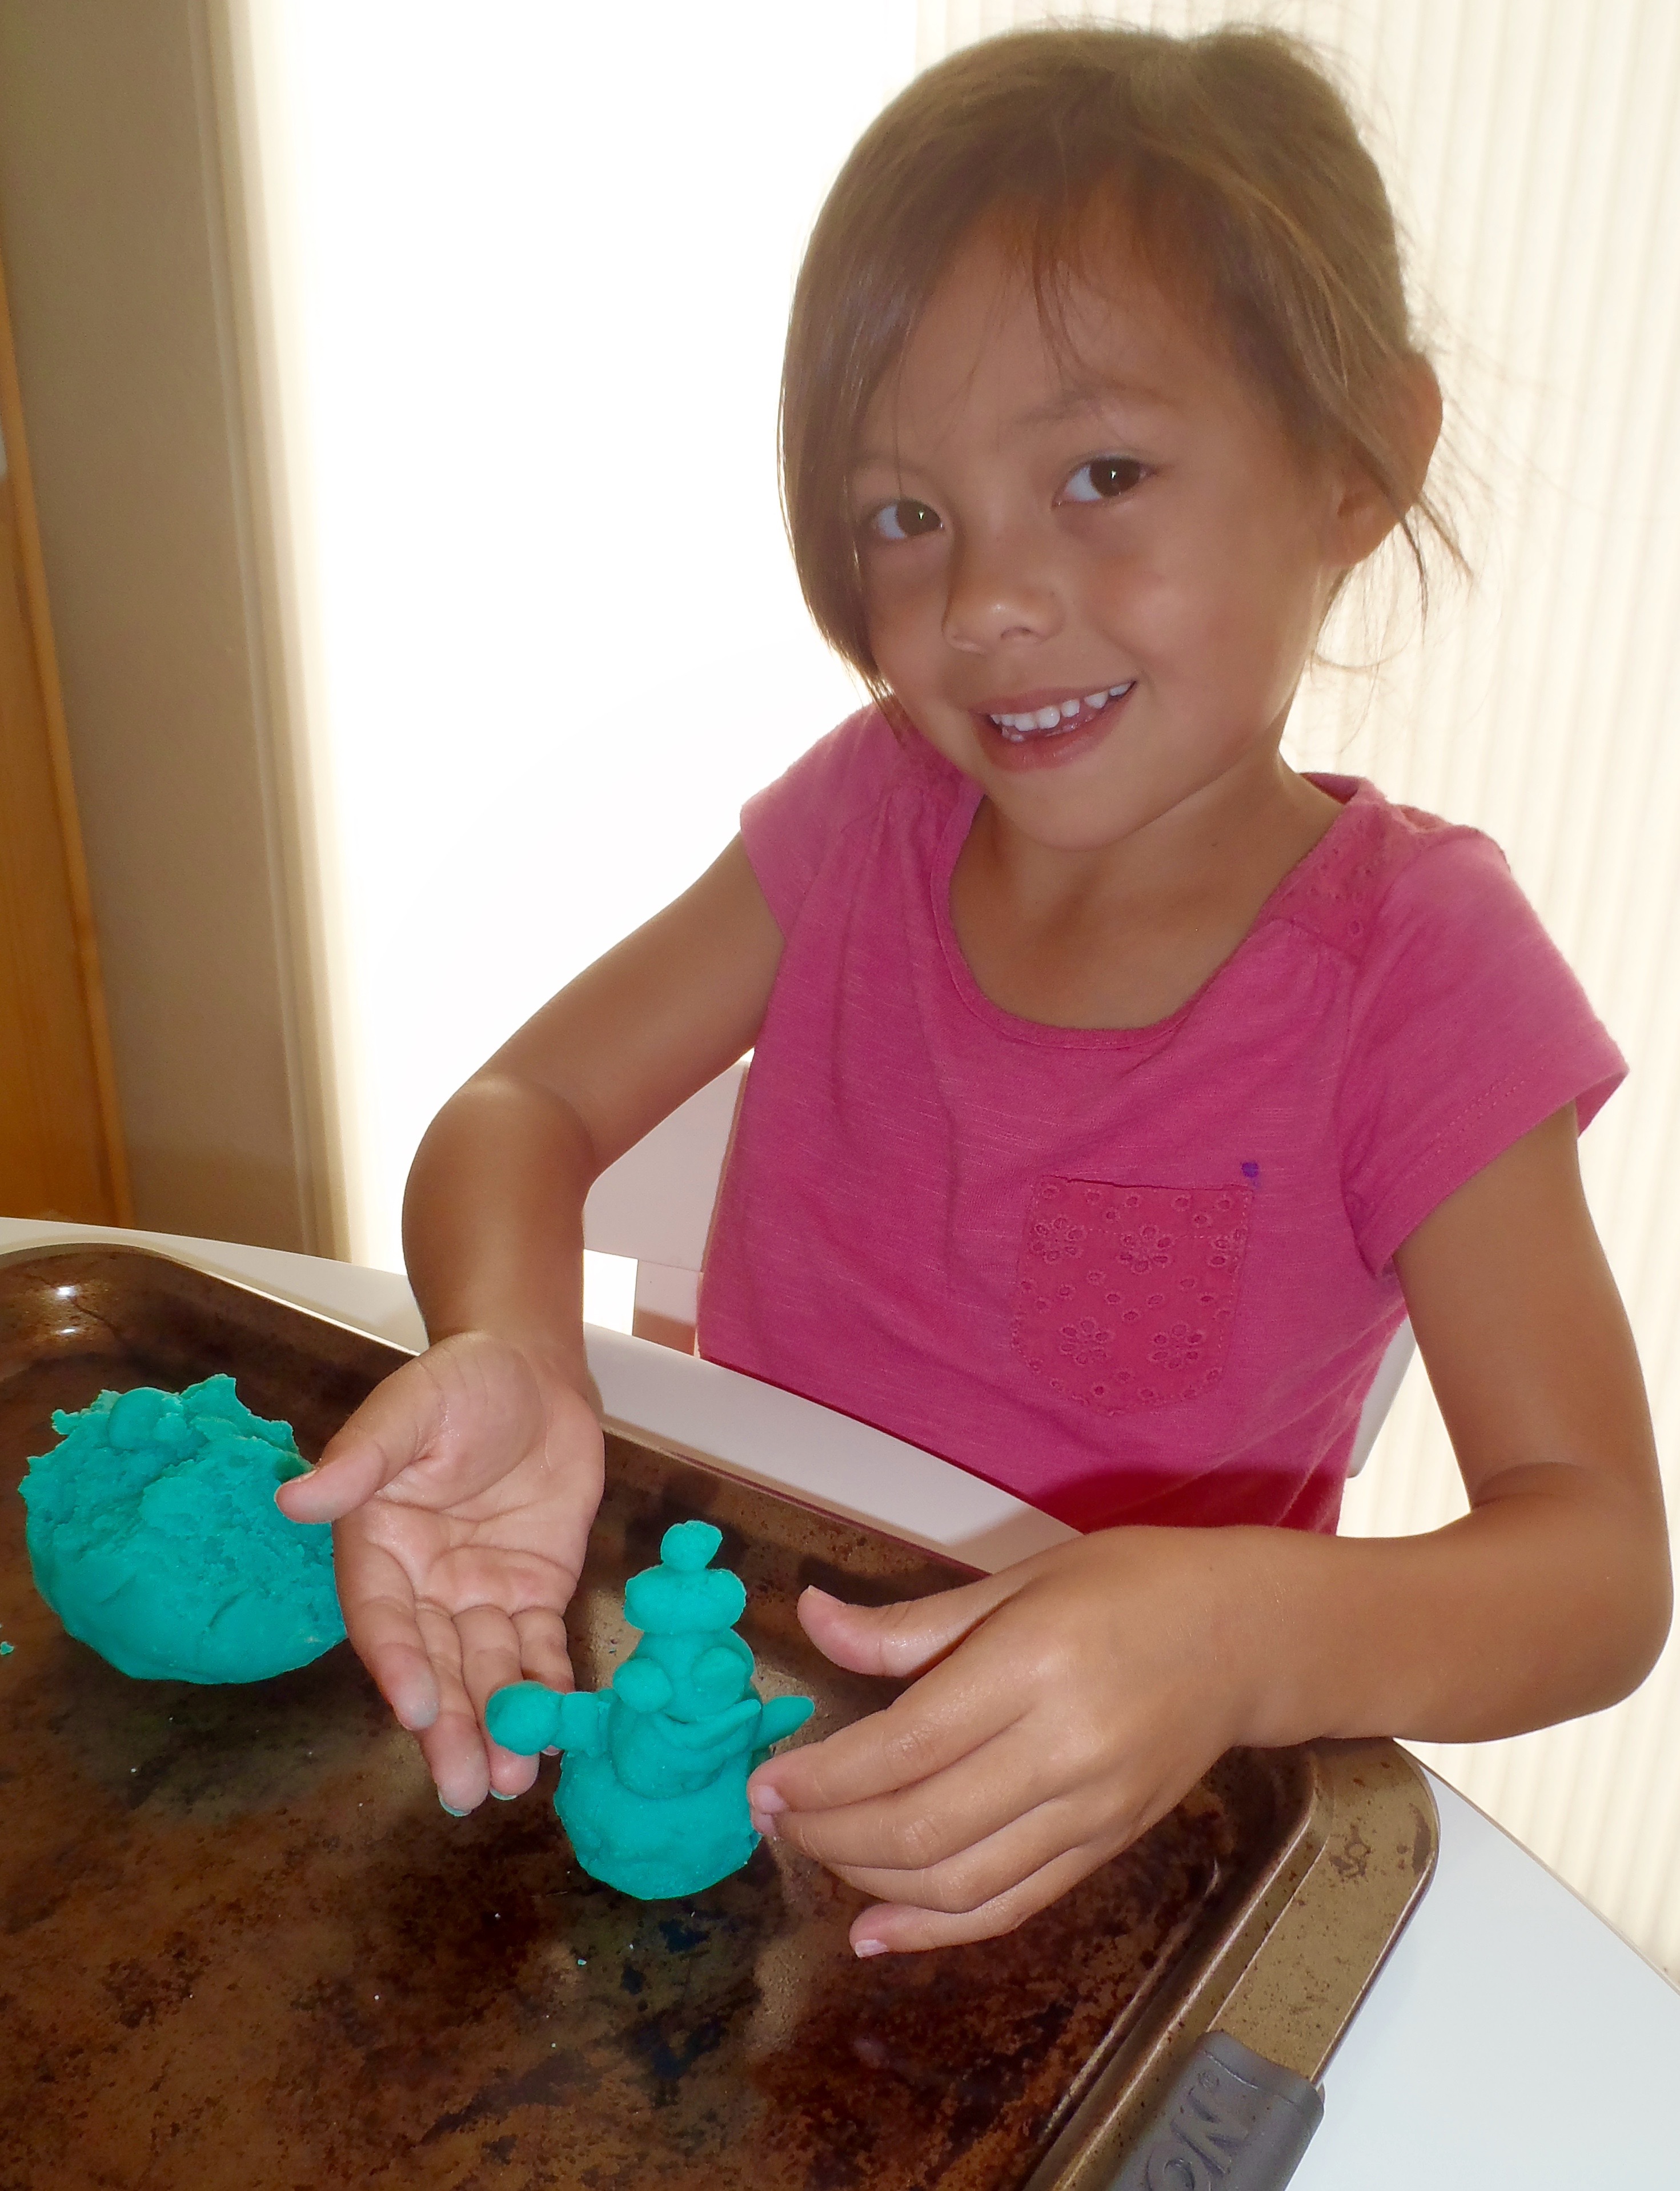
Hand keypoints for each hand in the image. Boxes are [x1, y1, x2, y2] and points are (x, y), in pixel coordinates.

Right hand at [276, 1331, 603, 1811]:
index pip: (382, 1618)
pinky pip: (539, 1649)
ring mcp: (479, 1593)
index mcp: (378, 1546)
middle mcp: (423, 1584)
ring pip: (486, 1671)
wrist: (535, 1372)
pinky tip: (563, 1733)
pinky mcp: (533, 1592)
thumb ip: (363, 1457)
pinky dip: (551, 1689)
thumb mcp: (411, 1408)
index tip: (414, 1711)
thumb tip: (296, 1500)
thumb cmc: (461, 1381)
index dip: (397, 1664)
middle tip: (466, 1790)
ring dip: (500, 1726)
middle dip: (449, 1726)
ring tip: (514, 1782)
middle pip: (434, 1664)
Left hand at [745, 1528, 1279, 1954]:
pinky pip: (1012, 1905)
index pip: (904, 1747)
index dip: (823, 1777)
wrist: (1250, 1636)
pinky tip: (876, 1932)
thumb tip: (812, 1620)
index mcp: (1033, 1667)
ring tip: (814, 1852)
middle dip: (829, 1833)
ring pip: (960, 1881)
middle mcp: (1063, 1751)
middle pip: (922, 1827)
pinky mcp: (1107, 1847)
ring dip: (869, 1882)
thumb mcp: (1018, 1580)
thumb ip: (911, 1624)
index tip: (766, 1781)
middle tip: (773, 1815)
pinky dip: (938, 1931)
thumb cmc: (1131, 1585)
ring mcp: (1091, 1811)